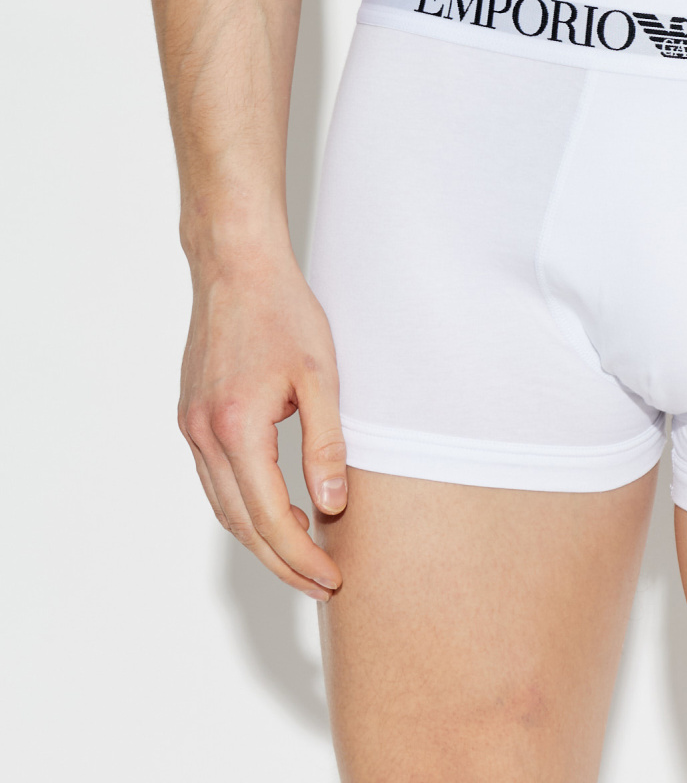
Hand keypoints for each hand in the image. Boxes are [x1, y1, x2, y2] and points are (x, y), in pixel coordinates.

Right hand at [178, 247, 347, 599]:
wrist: (236, 266)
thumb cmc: (283, 311)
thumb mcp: (321, 376)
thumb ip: (327, 444)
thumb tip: (332, 507)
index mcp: (237, 427)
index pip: (268, 517)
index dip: (300, 557)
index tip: (331, 578)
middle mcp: (204, 434)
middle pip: (241, 524)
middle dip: (282, 561)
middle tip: (322, 583)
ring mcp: (191, 426)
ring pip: (223, 507)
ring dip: (259, 538)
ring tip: (303, 555)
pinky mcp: (191, 416)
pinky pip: (214, 480)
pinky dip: (242, 506)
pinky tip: (273, 508)